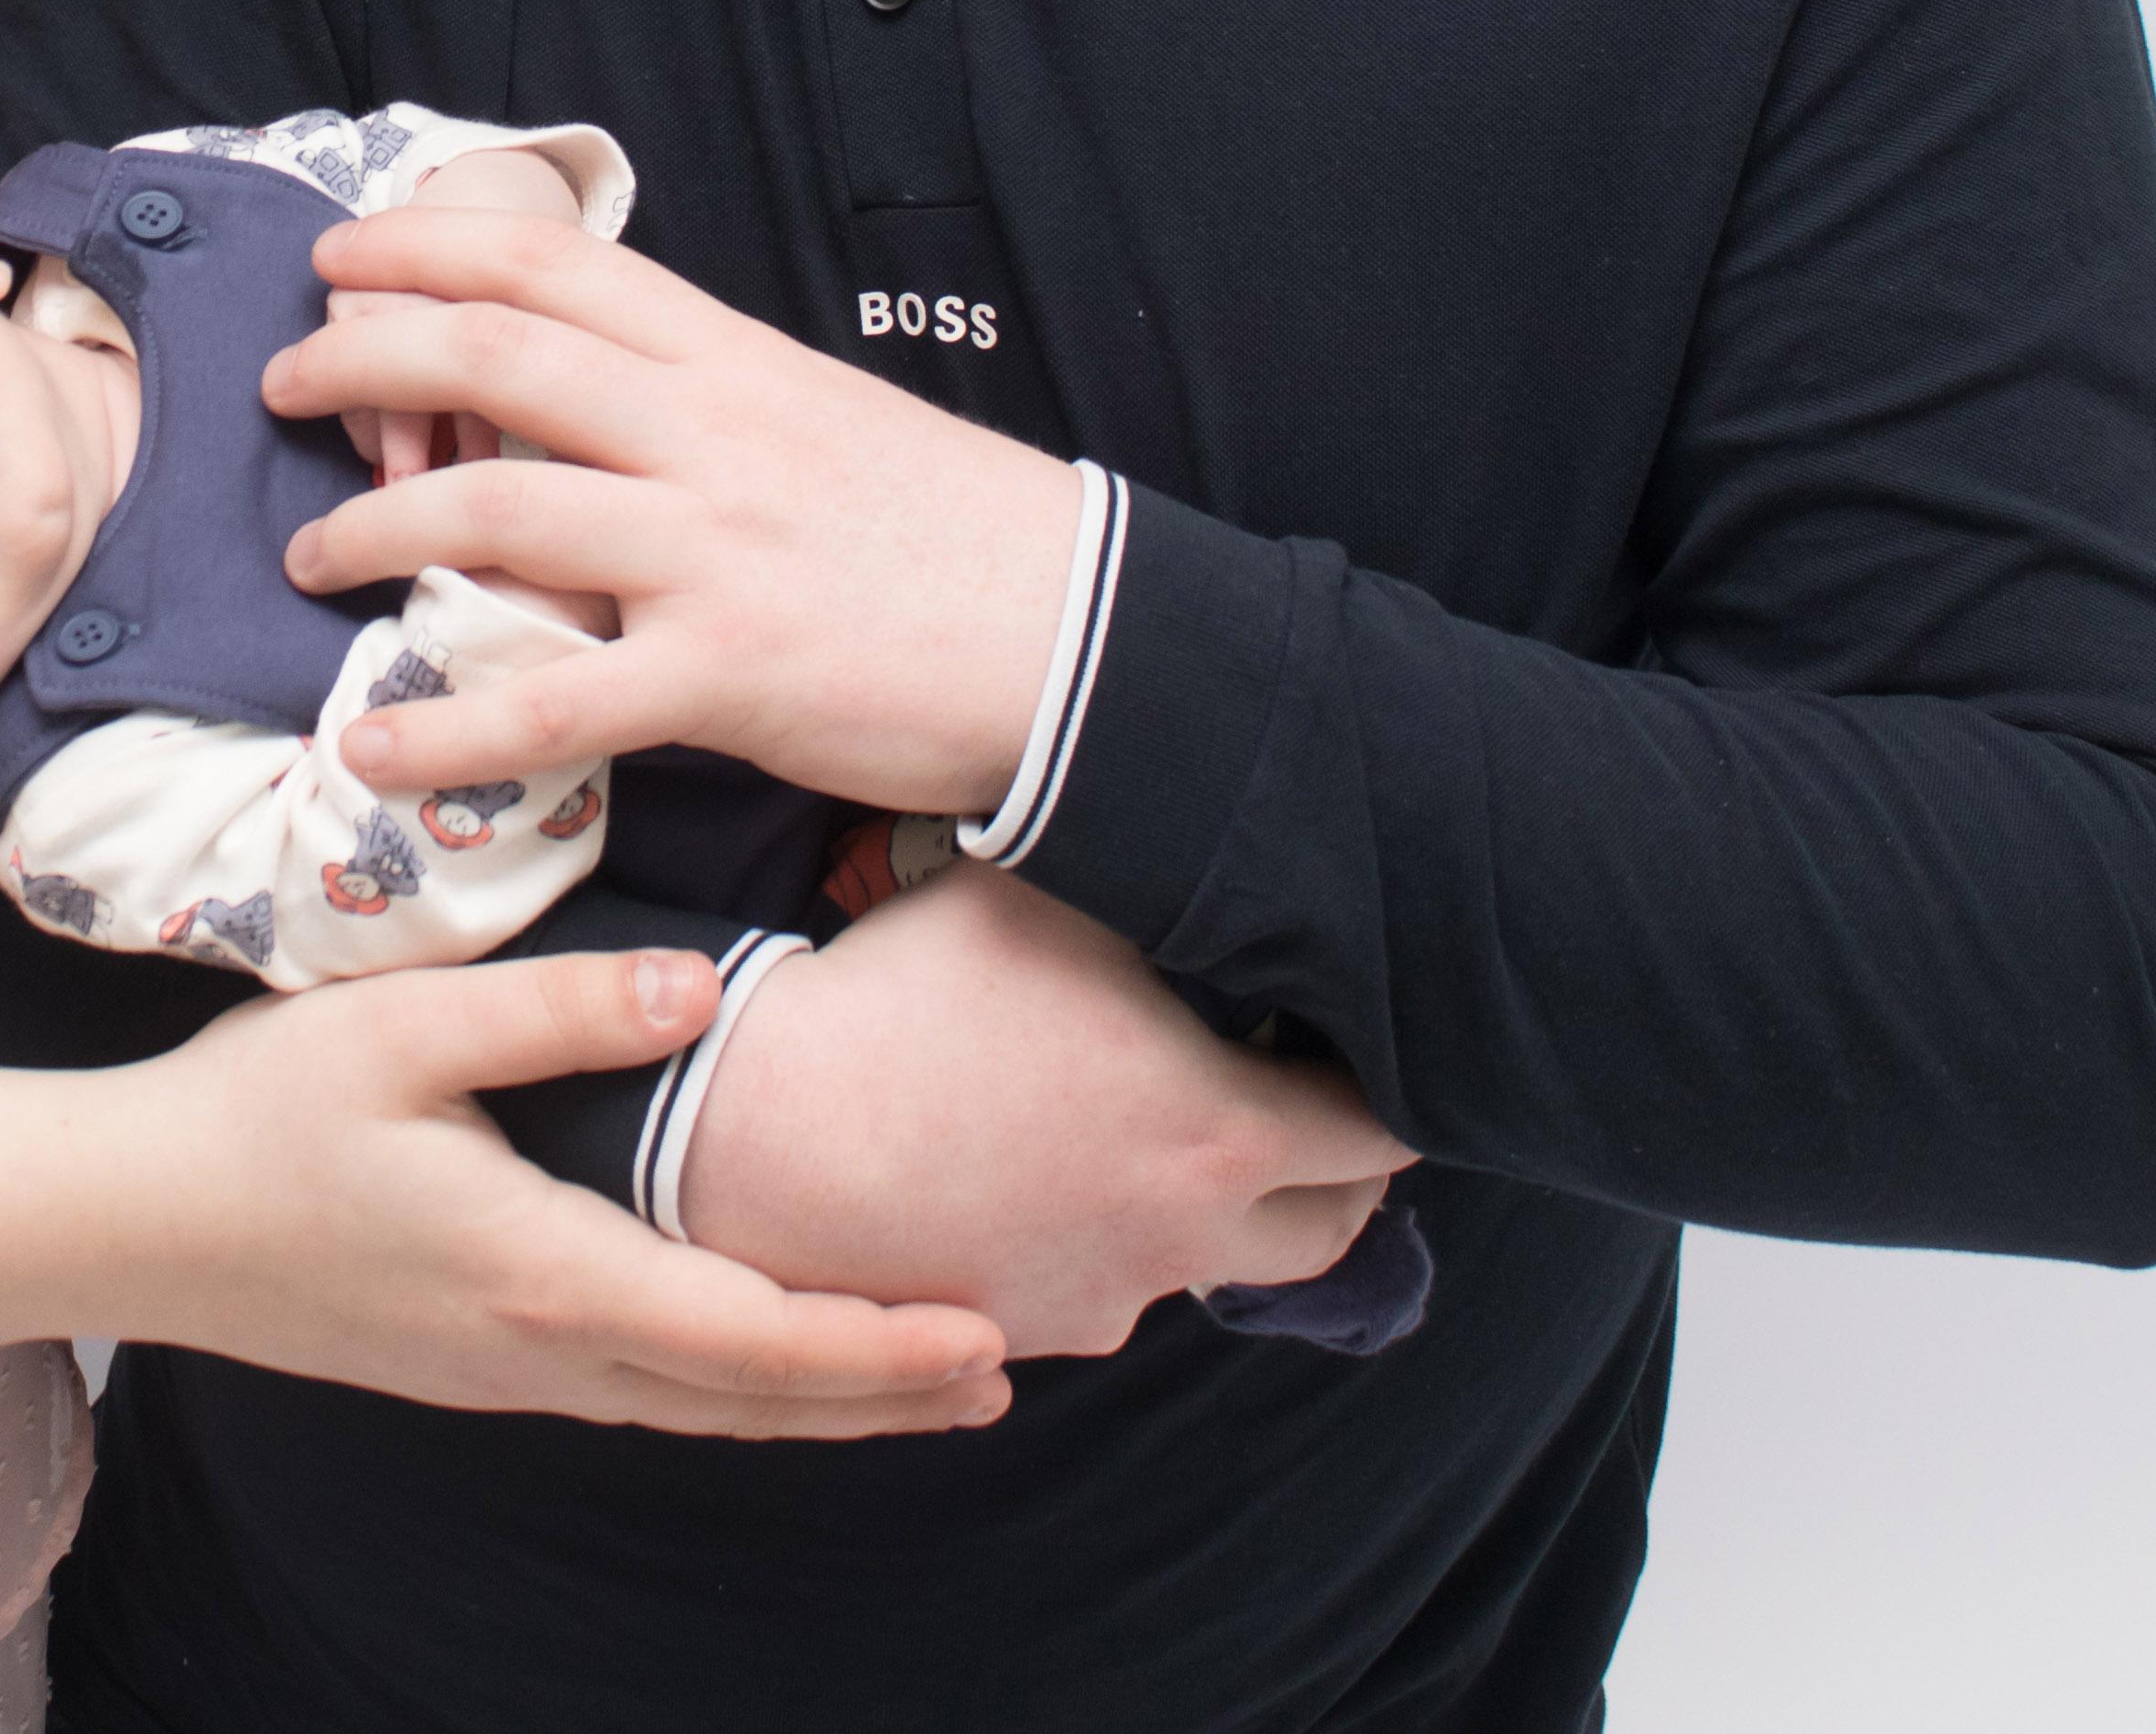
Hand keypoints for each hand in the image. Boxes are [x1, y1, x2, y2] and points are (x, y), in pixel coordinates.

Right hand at [110, 943, 1015, 1438]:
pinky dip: (736, 1390)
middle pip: (748, 1401)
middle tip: (1003, 1370)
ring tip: (922, 1382)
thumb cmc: (253, 1113)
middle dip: (882, 1393)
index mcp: (545, 1271)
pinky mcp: (477, 1363)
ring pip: (699, 1412)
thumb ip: (559, 1009)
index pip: (750, 1338)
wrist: (126, 1220)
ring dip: (817, 1403)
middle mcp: (543, 1349)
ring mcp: (508, 1370)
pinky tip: (762, 1361)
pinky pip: (643, 1396)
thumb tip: (705, 995)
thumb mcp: (402, 1029)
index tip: (978, 1330)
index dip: (874, 1345)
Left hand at [268, 213, 1084, 812]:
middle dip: (360, 356)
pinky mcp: (726, 675)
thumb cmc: (958, 536)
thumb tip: (599, 391)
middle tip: (282, 382)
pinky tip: (369, 750)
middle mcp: (708, 436)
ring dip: (370, 527)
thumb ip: (707, 399)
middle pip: (491, 357)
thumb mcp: (827, 417)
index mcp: (732, 362)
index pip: (550, 266)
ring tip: (307, 554)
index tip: (343, 256)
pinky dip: (445, 732)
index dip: (425, 247)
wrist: (1087, 637)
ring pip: (494, 510)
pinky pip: (553, 704)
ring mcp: (712, 552)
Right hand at [673, 868, 1412, 1358]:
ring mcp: (1104, 1299)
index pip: (1384, 1135)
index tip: (1377, 1047)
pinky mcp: (1022, 1331)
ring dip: (1219, 1208)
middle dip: (1343, 1169)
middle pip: (1334, 1229)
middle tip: (1312, 1104)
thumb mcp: (1035, 898)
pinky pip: (1103, 1285)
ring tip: (1163, 1132)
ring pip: (1211, 1264)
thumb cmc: (901, 1001)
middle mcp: (1184, 1240)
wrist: (756, 1136)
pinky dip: (1106, 1237)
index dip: (1399, 1089)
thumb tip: (1189, 822)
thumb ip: (1138, 883)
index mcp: (1219, 1134)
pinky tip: (1046, 1170)